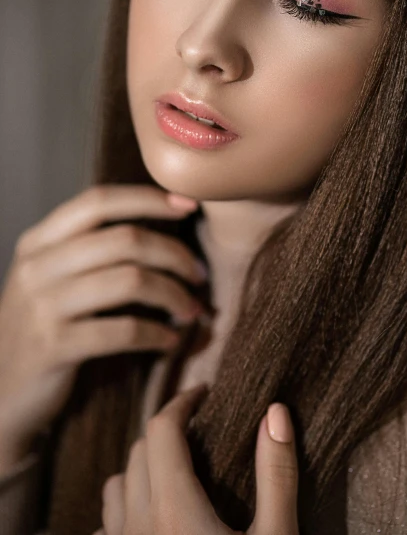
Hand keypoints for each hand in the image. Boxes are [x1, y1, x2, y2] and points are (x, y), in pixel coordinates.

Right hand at [0, 184, 208, 471]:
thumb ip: (88, 248)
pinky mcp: (53, 347)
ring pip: (131, 280)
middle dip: (174, 254)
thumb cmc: (42, 329)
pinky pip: (123, 330)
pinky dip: (156, 333)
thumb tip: (159, 221)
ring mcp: (42, 306)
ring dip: (174, 293)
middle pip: (125, 239)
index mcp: (38, 241)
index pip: (98, 201)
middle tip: (199, 275)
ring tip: (192, 310)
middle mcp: (37, 266)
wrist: (0, 395)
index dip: (148, 199)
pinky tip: (170, 340)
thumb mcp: (50, 278)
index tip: (189, 206)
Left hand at [97, 384, 298, 534]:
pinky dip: (124, 512)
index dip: (182, 401)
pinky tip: (150, 519)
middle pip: (138, 452)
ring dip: (140, 469)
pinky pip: (107, 528)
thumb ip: (276, 476)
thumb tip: (276, 412)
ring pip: (115, 488)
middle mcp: (138, 526)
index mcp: (174, 509)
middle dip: (167, 431)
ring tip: (174, 471)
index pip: (163, 429)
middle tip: (199, 430)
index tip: (204, 392)